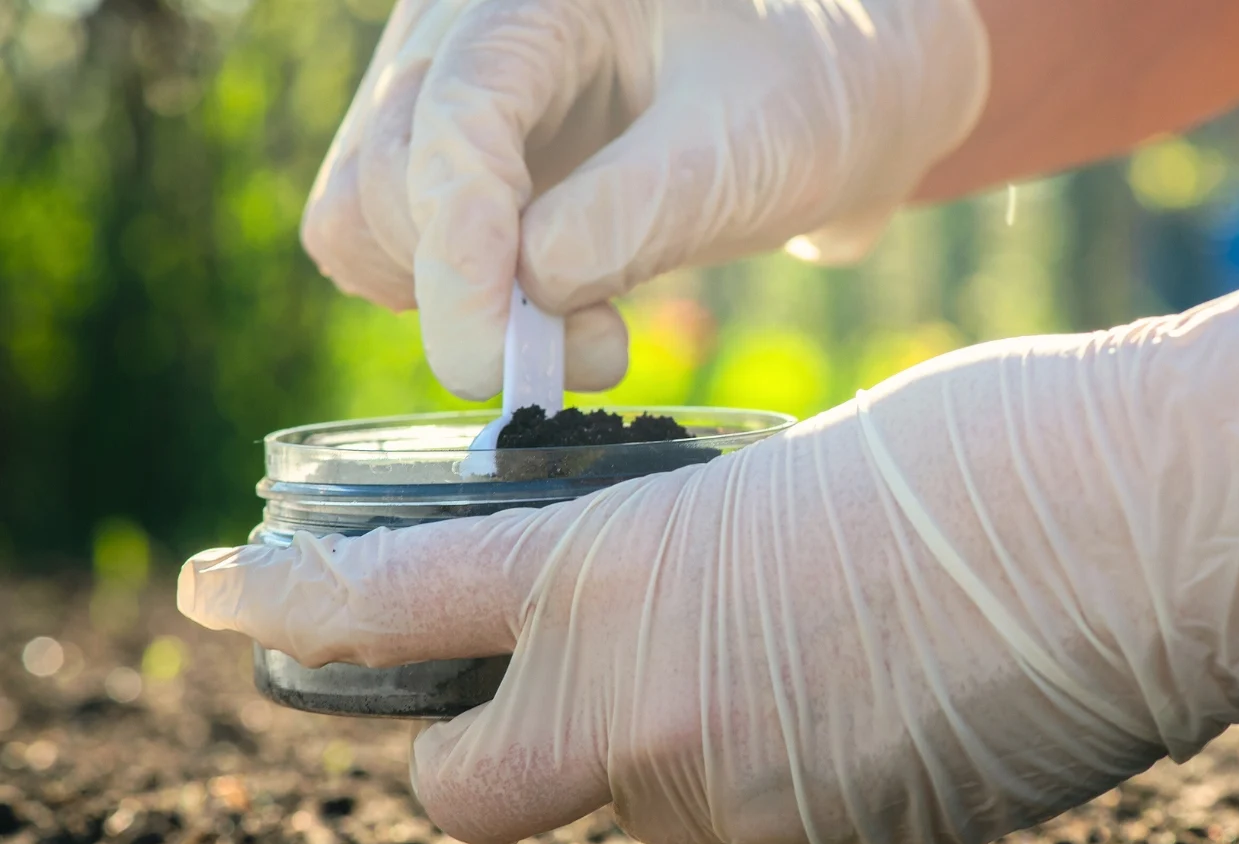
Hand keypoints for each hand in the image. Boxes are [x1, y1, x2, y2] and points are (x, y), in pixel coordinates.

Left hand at [177, 256, 1238, 843]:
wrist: (1156, 536)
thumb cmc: (973, 454)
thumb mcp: (770, 488)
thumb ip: (667, 577)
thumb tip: (633, 643)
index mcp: (616, 582)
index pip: (386, 610)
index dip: (279, 602)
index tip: (212, 588)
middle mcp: (647, 724)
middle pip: (465, 796)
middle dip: (468, 753)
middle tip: (526, 691)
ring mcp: (739, 817)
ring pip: (632, 811)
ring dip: (662, 754)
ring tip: (787, 655)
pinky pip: (744, 840)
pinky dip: (763, 787)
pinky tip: (859, 708)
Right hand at [300, 0, 989, 399]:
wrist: (822, 95)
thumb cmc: (802, 97)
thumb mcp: (743, 152)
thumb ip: (632, 215)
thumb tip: (522, 295)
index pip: (452, 120)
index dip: (463, 256)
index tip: (511, 363)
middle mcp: (463, 32)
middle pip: (383, 181)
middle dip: (469, 295)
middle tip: (601, 348)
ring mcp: (444, 93)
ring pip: (363, 221)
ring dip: (455, 308)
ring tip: (587, 331)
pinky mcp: (454, 158)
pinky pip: (390, 246)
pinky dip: (454, 302)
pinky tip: (552, 310)